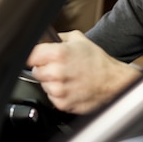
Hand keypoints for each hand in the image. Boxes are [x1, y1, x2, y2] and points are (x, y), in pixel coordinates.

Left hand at [26, 30, 141, 113]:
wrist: (113, 82)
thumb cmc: (98, 62)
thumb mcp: (78, 39)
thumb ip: (58, 38)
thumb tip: (45, 38)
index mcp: (58, 54)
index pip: (29, 55)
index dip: (34, 56)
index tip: (37, 57)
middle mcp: (56, 72)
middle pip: (35, 71)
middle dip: (44, 68)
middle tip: (59, 67)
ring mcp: (58, 90)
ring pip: (43, 85)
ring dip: (51, 82)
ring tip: (67, 77)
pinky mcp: (62, 104)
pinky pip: (51, 97)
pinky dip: (58, 94)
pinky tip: (71, 87)